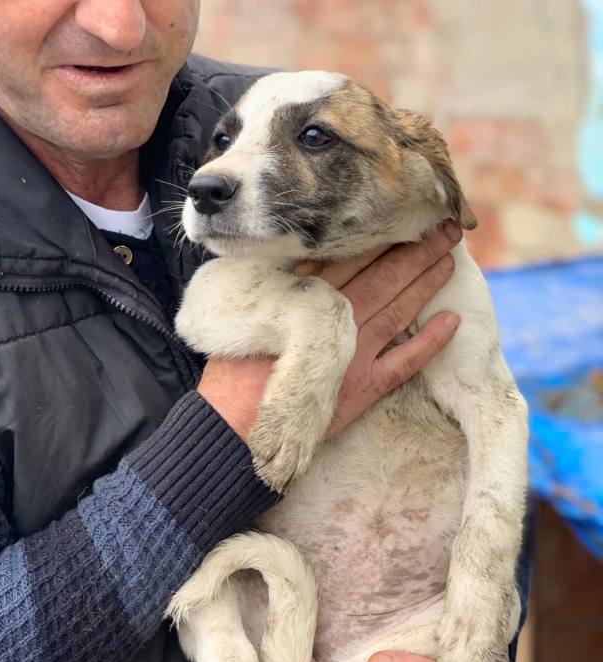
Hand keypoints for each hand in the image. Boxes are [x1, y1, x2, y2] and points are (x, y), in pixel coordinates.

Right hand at [198, 223, 461, 442]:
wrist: (237, 420)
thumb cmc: (236, 366)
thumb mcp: (251, 311)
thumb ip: (282, 285)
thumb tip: (302, 254)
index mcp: (309, 299)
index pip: (353, 258)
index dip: (381, 235)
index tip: (403, 214)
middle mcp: (337, 320)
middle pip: (384, 277)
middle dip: (415, 251)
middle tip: (443, 227)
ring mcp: (354, 353)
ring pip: (398, 310)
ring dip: (426, 284)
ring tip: (449, 260)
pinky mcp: (362, 387)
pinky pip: (404, 363)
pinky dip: (429, 343)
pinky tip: (452, 322)